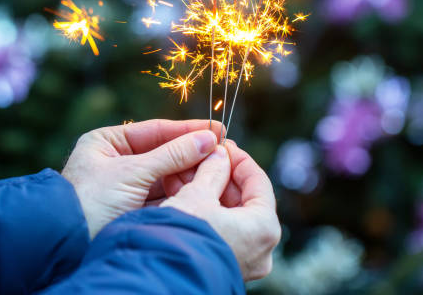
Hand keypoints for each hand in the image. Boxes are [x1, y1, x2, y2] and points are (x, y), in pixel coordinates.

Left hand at [62, 119, 224, 237]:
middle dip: (192, 153)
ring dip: (190, 174)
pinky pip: (164, 196)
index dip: (186, 129)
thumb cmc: (90, 200)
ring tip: (218, 169)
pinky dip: (182, 193)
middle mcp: (116, 161)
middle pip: (163, 152)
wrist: (68, 244)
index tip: (215, 128)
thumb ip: (172, 155)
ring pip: (166, 176)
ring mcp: (126, 186)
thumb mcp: (132, 172)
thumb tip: (208, 139)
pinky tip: (203, 188)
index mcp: (107, 142)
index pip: (154, 130)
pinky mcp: (134, 209)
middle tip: (223, 150)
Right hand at [161, 142, 280, 280]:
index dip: (239, 159)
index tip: (223, 145)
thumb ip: (213, 170)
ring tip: (186, 172)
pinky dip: (205, 211)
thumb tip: (219, 155)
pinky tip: (184, 192)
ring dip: (208, 190)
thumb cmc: (184, 236)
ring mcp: (242, 260)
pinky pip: (220, 230)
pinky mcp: (223, 265)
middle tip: (202, 157)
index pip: (259, 182)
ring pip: (229, 214)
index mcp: (264, 227)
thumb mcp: (198, 194)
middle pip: (243, 199)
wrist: (158, 276)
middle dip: (219, 175)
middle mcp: (260, 249)